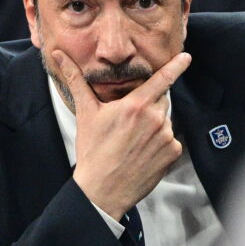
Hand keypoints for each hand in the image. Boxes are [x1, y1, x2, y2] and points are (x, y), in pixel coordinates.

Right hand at [53, 50, 191, 220]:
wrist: (102, 190)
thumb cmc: (92, 151)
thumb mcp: (85, 113)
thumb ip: (76, 80)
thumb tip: (58, 55)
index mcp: (135, 105)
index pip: (162, 79)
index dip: (176, 65)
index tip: (186, 56)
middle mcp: (155, 118)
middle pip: (160, 100)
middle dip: (149, 106)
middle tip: (129, 123)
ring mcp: (166, 136)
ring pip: (165, 121)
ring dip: (154, 126)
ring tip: (133, 141)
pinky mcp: (173, 153)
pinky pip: (170, 140)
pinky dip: (160, 144)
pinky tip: (143, 153)